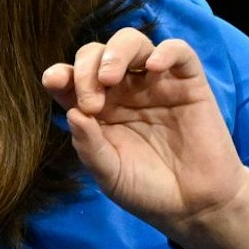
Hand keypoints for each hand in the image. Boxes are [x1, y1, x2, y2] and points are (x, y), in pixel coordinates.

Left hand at [42, 27, 248, 248]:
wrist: (194, 206)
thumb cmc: (147, 189)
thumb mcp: (109, 174)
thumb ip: (90, 146)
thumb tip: (73, 113)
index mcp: (96, 108)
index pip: (71, 78)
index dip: (60, 73)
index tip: (54, 82)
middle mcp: (122, 90)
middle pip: (96, 54)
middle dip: (85, 69)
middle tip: (92, 102)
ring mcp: (155, 83)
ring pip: (132, 42)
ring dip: (115, 52)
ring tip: (109, 78)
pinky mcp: (189, 83)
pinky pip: (179, 51)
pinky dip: (166, 51)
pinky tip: (153, 67)